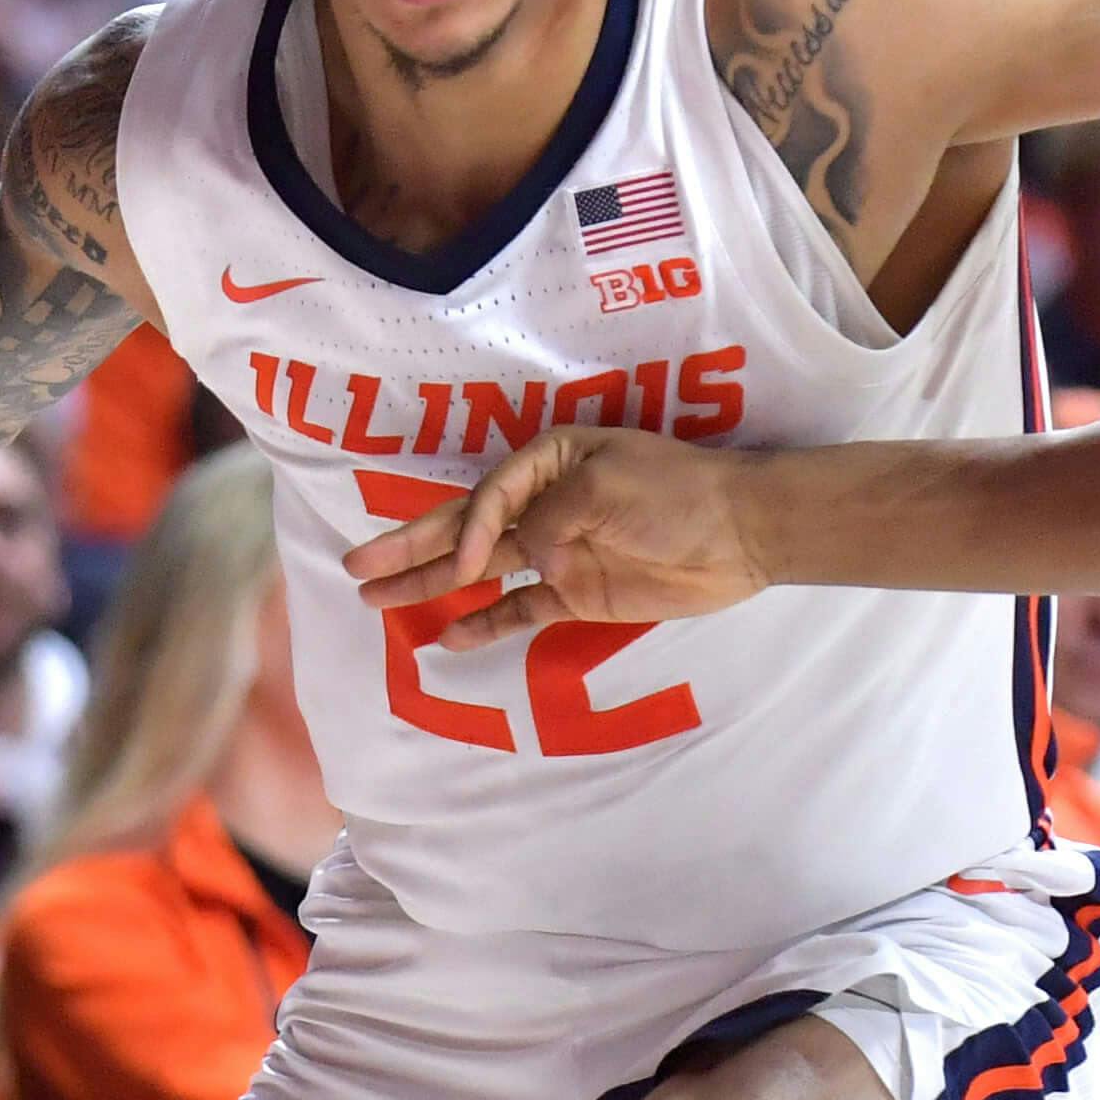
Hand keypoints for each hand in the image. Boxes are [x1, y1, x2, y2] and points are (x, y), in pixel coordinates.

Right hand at [343, 427, 770, 645]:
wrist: (744, 533)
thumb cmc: (679, 494)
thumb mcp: (611, 486)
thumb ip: (555, 519)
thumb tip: (523, 556)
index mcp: (551, 461)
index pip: (489, 497)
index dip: (467, 531)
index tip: (464, 568)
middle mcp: (545, 503)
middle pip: (464, 528)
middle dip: (410, 548)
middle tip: (355, 567)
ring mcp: (558, 550)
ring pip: (480, 571)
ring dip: (431, 584)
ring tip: (377, 600)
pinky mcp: (577, 592)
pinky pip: (520, 609)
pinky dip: (485, 623)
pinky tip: (447, 638)